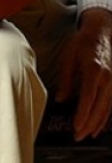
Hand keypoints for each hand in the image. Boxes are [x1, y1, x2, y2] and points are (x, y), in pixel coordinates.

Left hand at [56, 7, 111, 140]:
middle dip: (88, 124)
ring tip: (86, 134)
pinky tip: (98, 126)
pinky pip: (110, 106)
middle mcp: (106, 79)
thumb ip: (65, 79)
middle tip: (78, 136)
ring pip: (106, 109)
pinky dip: (104, 118)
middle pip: (98, 107)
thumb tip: (61, 98)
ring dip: (96, 124)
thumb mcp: (68, 56)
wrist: (101, 33)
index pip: (88, 97)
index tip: (76, 126)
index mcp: (94, 71)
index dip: (82, 114)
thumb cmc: (83, 42)